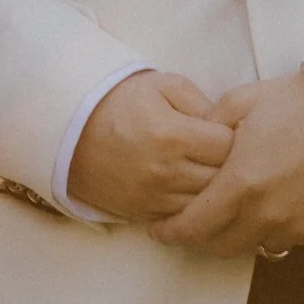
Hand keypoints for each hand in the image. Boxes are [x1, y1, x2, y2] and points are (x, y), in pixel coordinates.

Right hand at [66, 70, 233, 223]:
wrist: (68, 128)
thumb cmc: (120, 102)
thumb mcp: (162, 85)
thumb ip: (201, 101)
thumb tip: (229, 126)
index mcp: (174, 135)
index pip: (229, 146)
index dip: (235, 136)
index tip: (229, 130)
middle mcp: (166, 172)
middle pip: (222, 180)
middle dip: (229, 166)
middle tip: (225, 152)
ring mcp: (153, 197)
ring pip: (205, 204)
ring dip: (212, 189)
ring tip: (209, 170)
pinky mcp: (142, 213)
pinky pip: (182, 218)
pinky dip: (191, 207)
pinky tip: (189, 188)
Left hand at [149, 70, 303, 257]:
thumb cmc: (301, 102)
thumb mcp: (241, 102)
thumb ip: (206, 130)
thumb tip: (186, 147)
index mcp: (242, 184)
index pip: (193, 226)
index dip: (171, 232)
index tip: (159, 229)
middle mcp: (269, 214)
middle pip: (220, 245)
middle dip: (199, 238)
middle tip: (191, 224)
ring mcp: (300, 227)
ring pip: (255, 245)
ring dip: (239, 234)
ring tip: (236, 211)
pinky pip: (290, 239)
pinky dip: (276, 228)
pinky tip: (278, 203)